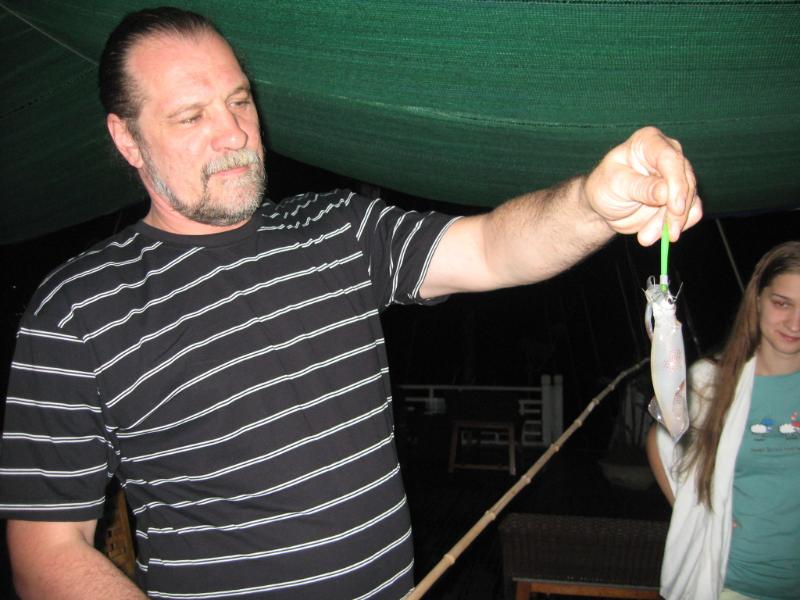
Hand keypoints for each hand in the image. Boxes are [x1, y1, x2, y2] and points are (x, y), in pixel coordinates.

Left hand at [583, 126, 702, 245]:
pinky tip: (660, 236)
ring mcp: (677, 176)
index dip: (677, 183)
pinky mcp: (681, 197)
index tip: (676, 207)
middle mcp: (669, 154)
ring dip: (673, 223)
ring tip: (646, 238)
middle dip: (676, 211)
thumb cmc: (604, 187)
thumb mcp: (615, 185)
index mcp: (649, 142)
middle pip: (686, 181)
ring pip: (690, 200)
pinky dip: (678, 226)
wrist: (604, 206)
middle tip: (666, 234)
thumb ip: (640, 187)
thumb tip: (665, 192)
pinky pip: (691, 212)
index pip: (670, 158)